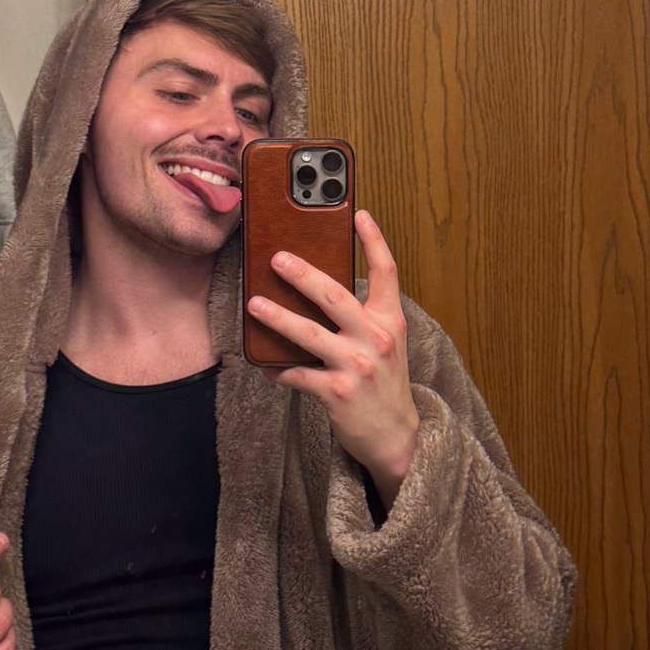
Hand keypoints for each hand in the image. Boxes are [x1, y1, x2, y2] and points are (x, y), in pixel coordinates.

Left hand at [247, 208, 419, 507]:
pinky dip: (277, 367)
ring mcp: (356, 366)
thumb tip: (318, 291)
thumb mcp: (386, 344)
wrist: (395, 435)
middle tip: (277, 259)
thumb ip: (363, 317)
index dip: (374, 240)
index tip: (359, 214)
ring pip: (308, 334)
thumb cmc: (384, 383)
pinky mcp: (336, 392)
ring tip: (255, 304)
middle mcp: (375, 339)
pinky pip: (297, 374)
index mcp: (389, 321)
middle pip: (335, 297)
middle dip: (303, 275)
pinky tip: (262, 363)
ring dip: (277, 317)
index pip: (386, 272)